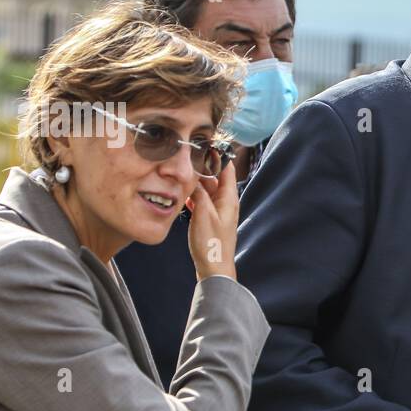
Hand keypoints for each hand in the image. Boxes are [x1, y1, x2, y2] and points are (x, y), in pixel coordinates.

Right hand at [186, 161, 238, 280]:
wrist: (214, 269)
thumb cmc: (212, 244)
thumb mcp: (203, 214)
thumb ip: (200, 193)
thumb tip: (195, 175)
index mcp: (229, 199)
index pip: (227, 169)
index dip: (219, 154)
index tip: (207, 141)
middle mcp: (225, 203)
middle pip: (215, 178)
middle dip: (202, 167)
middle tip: (187, 155)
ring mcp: (217, 212)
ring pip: (206, 190)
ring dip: (196, 182)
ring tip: (181, 171)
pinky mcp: (209, 220)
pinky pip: (201, 202)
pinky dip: (193, 195)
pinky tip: (182, 194)